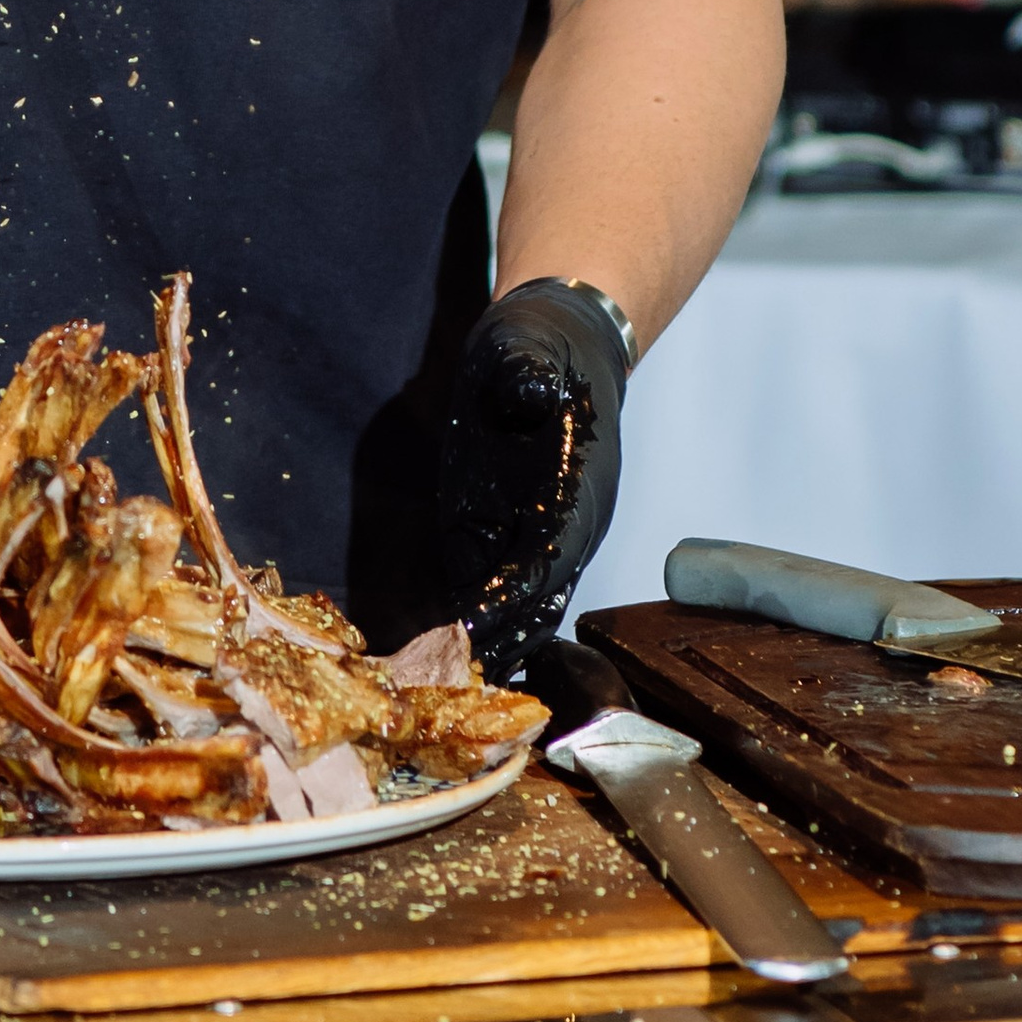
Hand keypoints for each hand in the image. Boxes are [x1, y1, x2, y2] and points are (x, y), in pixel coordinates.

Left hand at [436, 277, 630, 682]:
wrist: (557, 343)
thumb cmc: (541, 346)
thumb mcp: (528, 346)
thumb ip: (527, 371)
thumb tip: (530, 386)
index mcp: (576, 486)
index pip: (548, 555)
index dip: (512, 593)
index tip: (473, 628)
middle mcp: (568, 522)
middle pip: (539, 596)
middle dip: (500, 634)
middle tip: (454, 678)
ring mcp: (545, 531)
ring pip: (524, 599)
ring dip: (491, 634)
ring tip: (446, 679)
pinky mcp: (515, 527)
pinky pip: (501, 580)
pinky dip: (477, 612)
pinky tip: (445, 644)